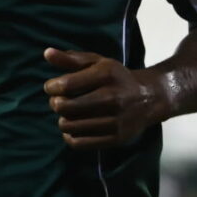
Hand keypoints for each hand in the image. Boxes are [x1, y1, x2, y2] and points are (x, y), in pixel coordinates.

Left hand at [43, 48, 169, 149]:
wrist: (149, 98)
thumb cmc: (116, 77)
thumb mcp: (97, 62)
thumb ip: (71, 58)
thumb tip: (47, 53)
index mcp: (106, 75)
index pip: (67, 84)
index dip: (52, 87)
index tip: (51, 87)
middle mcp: (112, 98)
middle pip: (66, 107)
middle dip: (56, 104)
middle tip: (58, 101)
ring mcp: (115, 120)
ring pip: (70, 126)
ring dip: (62, 120)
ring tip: (67, 114)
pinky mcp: (116, 138)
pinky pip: (80, 143)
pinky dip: (70, 136)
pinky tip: (73, 128)